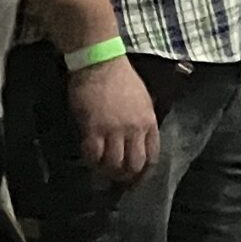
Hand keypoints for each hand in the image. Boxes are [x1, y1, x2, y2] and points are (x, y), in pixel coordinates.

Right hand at [67, 55, 158, 182]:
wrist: (100, 62)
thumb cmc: (120, 77)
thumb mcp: (143, 99)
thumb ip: (142, 121)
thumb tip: (137, 140)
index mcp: (149, 122)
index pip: (152, 157)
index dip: (143, 172)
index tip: (135, 178)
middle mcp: (134, 129)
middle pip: (134, 165)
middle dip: (125, 176)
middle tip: (115, 179)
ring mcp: (114, 130)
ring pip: (114, 164)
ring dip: (107, 171)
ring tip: (100, 170)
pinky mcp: (94, 128)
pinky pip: (93, 155)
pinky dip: (91, 161)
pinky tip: (88, 158)